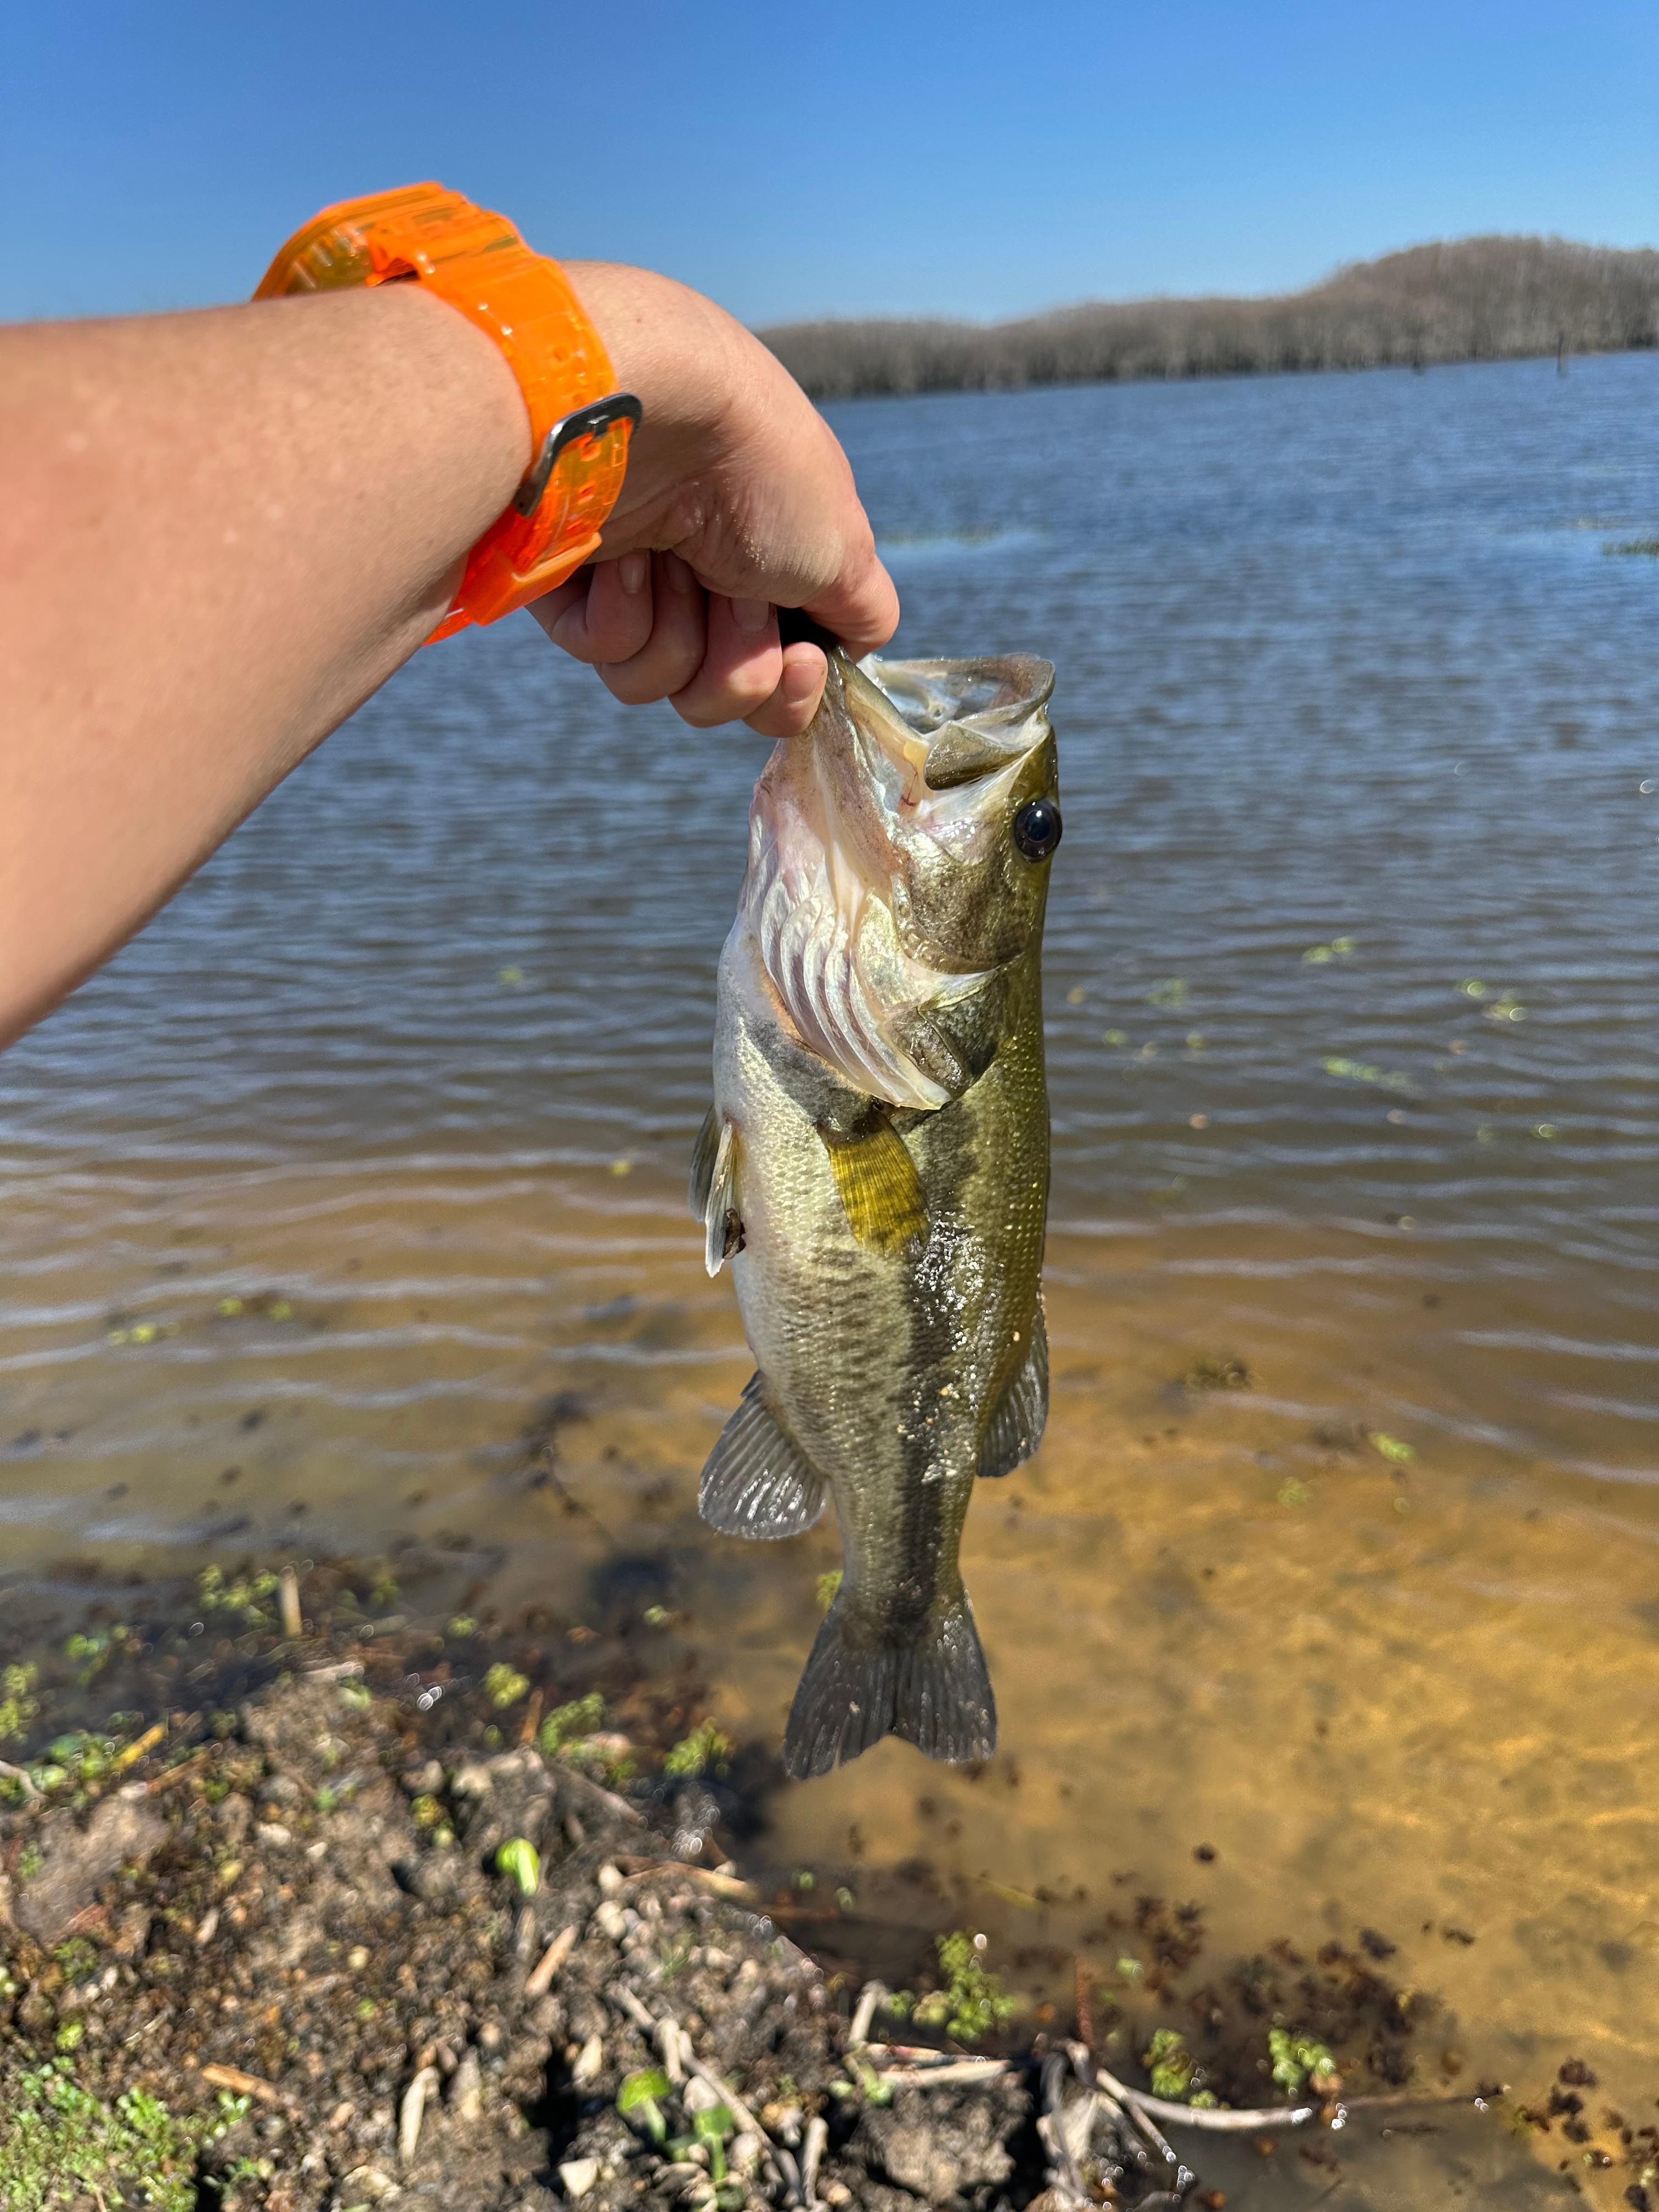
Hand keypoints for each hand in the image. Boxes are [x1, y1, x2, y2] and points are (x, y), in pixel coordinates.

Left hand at [525, 264, 898, 736]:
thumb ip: (865, 611)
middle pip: (724, 694)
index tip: (797, 659)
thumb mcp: (846, 546)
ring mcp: (638, 584)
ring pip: (661, 684)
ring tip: (672, 557)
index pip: (782, 682)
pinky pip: (602, 653)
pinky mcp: (571, 587)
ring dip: (677, 629)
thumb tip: (853, 650)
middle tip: (730, 591)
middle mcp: (707, 579)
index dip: (792, 692)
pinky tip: (624, 554)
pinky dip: (621, 609)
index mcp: (773, 569)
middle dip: (736, 660)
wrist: (659, 409)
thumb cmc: (762, 470)